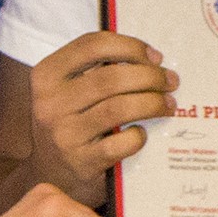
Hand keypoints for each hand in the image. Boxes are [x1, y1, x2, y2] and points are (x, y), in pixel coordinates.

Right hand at [28, 33, 175, 203]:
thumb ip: (96, 70)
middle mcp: (50, 103)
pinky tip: (143, 133)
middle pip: (111, 78)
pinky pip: (121, 143)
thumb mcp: (68, 90)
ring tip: (168, 104)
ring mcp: (65, 134)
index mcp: (47, 75)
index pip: (93, 45)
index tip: (155, 56)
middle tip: (170, 81)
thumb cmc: (69, 121)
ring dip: (152, 103)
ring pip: (119, 108)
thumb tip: (150, 60)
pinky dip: (139, 136)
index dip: (131, 46)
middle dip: (150, 76)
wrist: (49, 171)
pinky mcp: (82, 162)